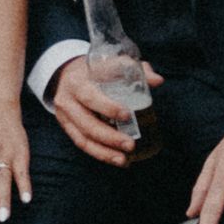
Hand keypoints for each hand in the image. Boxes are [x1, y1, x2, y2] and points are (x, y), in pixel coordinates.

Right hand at [50, 54, 162, 168]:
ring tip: (124, 160)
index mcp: (78, 81)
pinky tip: (116, 160)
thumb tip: (158, 81)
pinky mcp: (66, 127)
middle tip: (131, 145)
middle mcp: (68, 99)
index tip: (127, 115)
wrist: (67, 73)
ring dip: (104, 152)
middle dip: (109, 137)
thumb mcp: (113, 63)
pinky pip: (82, 144)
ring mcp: (65, 115)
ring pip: (83, 138)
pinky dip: (100, 154)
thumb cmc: (97, 70)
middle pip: (87, 123)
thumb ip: (135, 70)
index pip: (91, 96)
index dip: (108, 107)